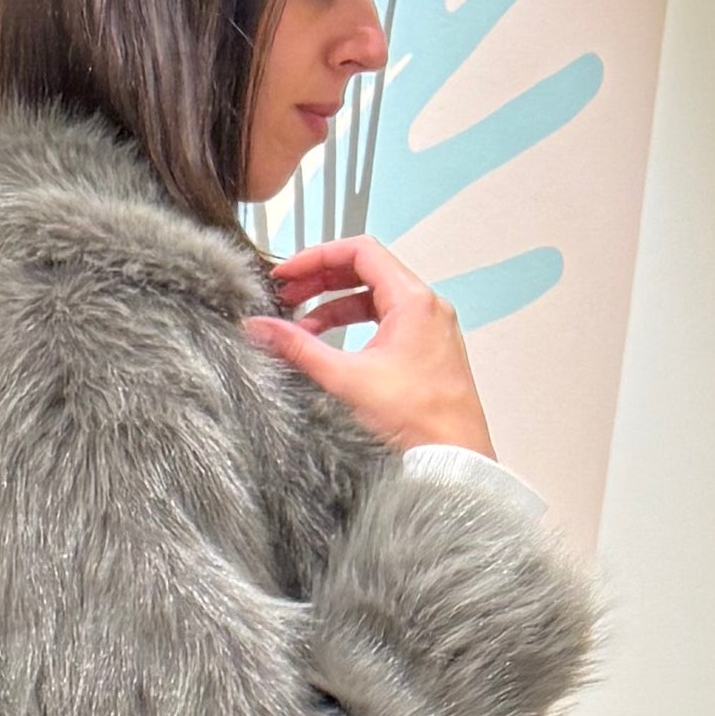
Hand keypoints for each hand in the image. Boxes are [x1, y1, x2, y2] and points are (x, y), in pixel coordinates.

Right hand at [245, 236, 494, 461]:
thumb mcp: (345, 380)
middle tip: (286, 295)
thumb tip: (259, 327)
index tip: (286, 275)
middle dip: (322, 280)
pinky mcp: (428, 352)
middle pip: (367, 271)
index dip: (316, 257)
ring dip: (335, 307)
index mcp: (413, 301)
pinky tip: (330, 350)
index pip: (360, 252)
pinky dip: (355, 327)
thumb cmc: (417, 422)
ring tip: (300, 329)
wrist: (455, 463)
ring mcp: (430, 329)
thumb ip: (297, 349)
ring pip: (376, 299)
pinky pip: (387, 323)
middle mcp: (427, 308)